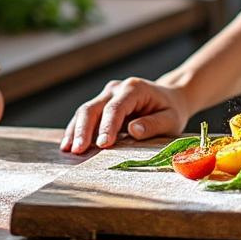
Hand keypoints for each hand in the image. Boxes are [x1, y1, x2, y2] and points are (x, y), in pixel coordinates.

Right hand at [61, 77, 190, 153]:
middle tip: (78, 151)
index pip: (116, 108)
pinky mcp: (102, 104)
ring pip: (85, 111)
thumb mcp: (171, 119)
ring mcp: (107, 95)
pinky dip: (76, 130)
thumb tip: (134, 130)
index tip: (102, 145)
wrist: (170, 98)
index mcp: (134, 88)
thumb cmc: (171, 110)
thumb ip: (154, 124)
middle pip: (93, 108)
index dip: (107, 126)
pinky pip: (85, 116)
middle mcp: (117, 88)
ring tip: (69, 150)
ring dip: (75, 130)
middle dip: (83, 129)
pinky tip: (68, 145)